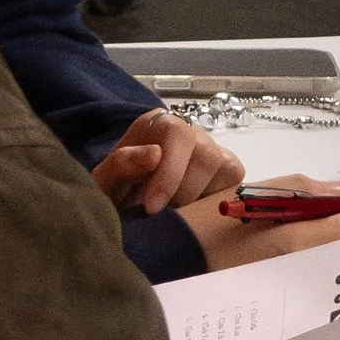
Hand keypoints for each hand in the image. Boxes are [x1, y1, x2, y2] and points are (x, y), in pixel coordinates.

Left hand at [91, 110, 243, 213]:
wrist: (125, 209)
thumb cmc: (114, 194)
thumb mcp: (105, 184)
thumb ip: (121, 166)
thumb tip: (154, 154)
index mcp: (158, 125)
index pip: (177, 134)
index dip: (169, 173)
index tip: (152, 208)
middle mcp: (191, 132)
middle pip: (206, 155)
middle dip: (183, 192)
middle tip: (160, 214)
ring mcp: (213, 151)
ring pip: (225, 168)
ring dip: (199, 199)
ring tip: (174, 212)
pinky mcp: (228, 172)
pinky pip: (235, 183)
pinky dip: (216, 203)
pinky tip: (193, 212)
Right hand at [176, 173, 339, 269]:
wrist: (173, 260)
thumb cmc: (207, 225)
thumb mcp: (253, 193)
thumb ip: (301, 190)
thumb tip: (339, 191)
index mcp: (297, 241)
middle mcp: (302, 265)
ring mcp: (294, 279)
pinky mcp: (284, 285)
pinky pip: (320, 261)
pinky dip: (329, 241)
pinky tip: (319, 226)